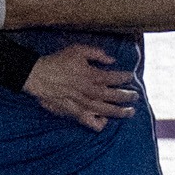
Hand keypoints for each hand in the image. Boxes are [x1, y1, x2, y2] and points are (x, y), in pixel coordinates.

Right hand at [21, 43, 137, 132]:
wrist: (38, 76)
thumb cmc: (57, 62)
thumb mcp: (77, 50)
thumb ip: (96, 53)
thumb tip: (111, 60)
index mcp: (91, 75)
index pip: (114, 78)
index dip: (125, 77)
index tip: (132, 76)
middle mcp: (90, 91)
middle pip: (114, 96)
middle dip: (128, 96)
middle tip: (136, 96)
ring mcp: (83, 104)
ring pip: (107, 111)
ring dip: (121, 112)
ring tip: (130, 112)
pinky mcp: (75, 113)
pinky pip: (91, 123)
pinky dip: (100, 124)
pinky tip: (105, 121)